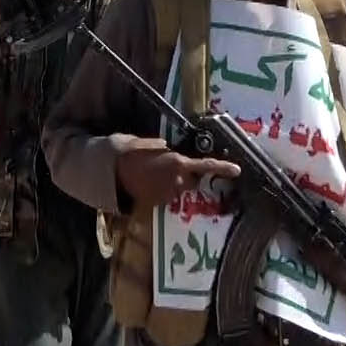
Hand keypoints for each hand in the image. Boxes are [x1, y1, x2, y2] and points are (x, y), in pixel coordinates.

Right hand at [114, 138, 241, 206]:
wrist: (108, 175)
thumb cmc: (126, 153)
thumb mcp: (143, 142)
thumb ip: (160, 147)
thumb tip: (166, 148)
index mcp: (176, 163)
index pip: (205, 166)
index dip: (222, 167)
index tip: (237, 170)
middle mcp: (176, 181)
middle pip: (192, 178)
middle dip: (188, 173)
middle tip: (173, 163)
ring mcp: (167, 194)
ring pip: (179, 187)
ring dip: (174, 181)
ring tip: (156, 173)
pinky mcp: (157, 203)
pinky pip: (166, 194)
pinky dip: (163, 189)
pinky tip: (149, 181)